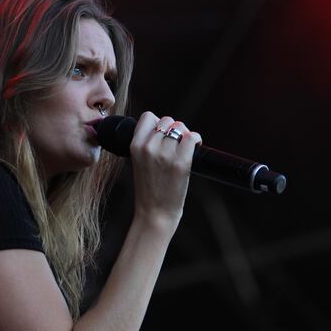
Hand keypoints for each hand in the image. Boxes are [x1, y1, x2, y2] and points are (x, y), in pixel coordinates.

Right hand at [129, 111, 202, 228]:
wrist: (155, 213)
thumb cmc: (148, 190)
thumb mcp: (138, 162)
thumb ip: (147, 144)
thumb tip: (166, 128)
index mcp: (135, 146)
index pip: (148, 117)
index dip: (157, 123)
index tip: (163, 134)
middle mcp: (149, 147)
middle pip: (167, 120)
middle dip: (174, 130)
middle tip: (177, 144)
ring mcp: (165, 154)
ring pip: (180, 127)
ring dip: (185, 135)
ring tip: (186, 147)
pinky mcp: (181, 162)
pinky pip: (192, 138)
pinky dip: (195, 140)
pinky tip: (195, 148)